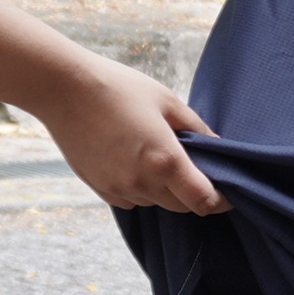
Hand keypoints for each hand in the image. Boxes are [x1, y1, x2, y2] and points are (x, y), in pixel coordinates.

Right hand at [23, 55, 230, 213]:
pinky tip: (135, 162)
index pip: (204, 201)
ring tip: (161, 159)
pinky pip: (131, 200)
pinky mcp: (99, 188)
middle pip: (183, 207)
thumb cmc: (119, 88)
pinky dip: (141, 190)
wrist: (64, 89)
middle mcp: (142, 183)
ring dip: (166, 191)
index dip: (222, 201)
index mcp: (165, 161)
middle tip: (198, 171)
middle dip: (196, 195)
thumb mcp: (168, 101)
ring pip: (156, 203)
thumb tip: (217, 146)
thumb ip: (197, 128)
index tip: (229, 194)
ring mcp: (118, 188)